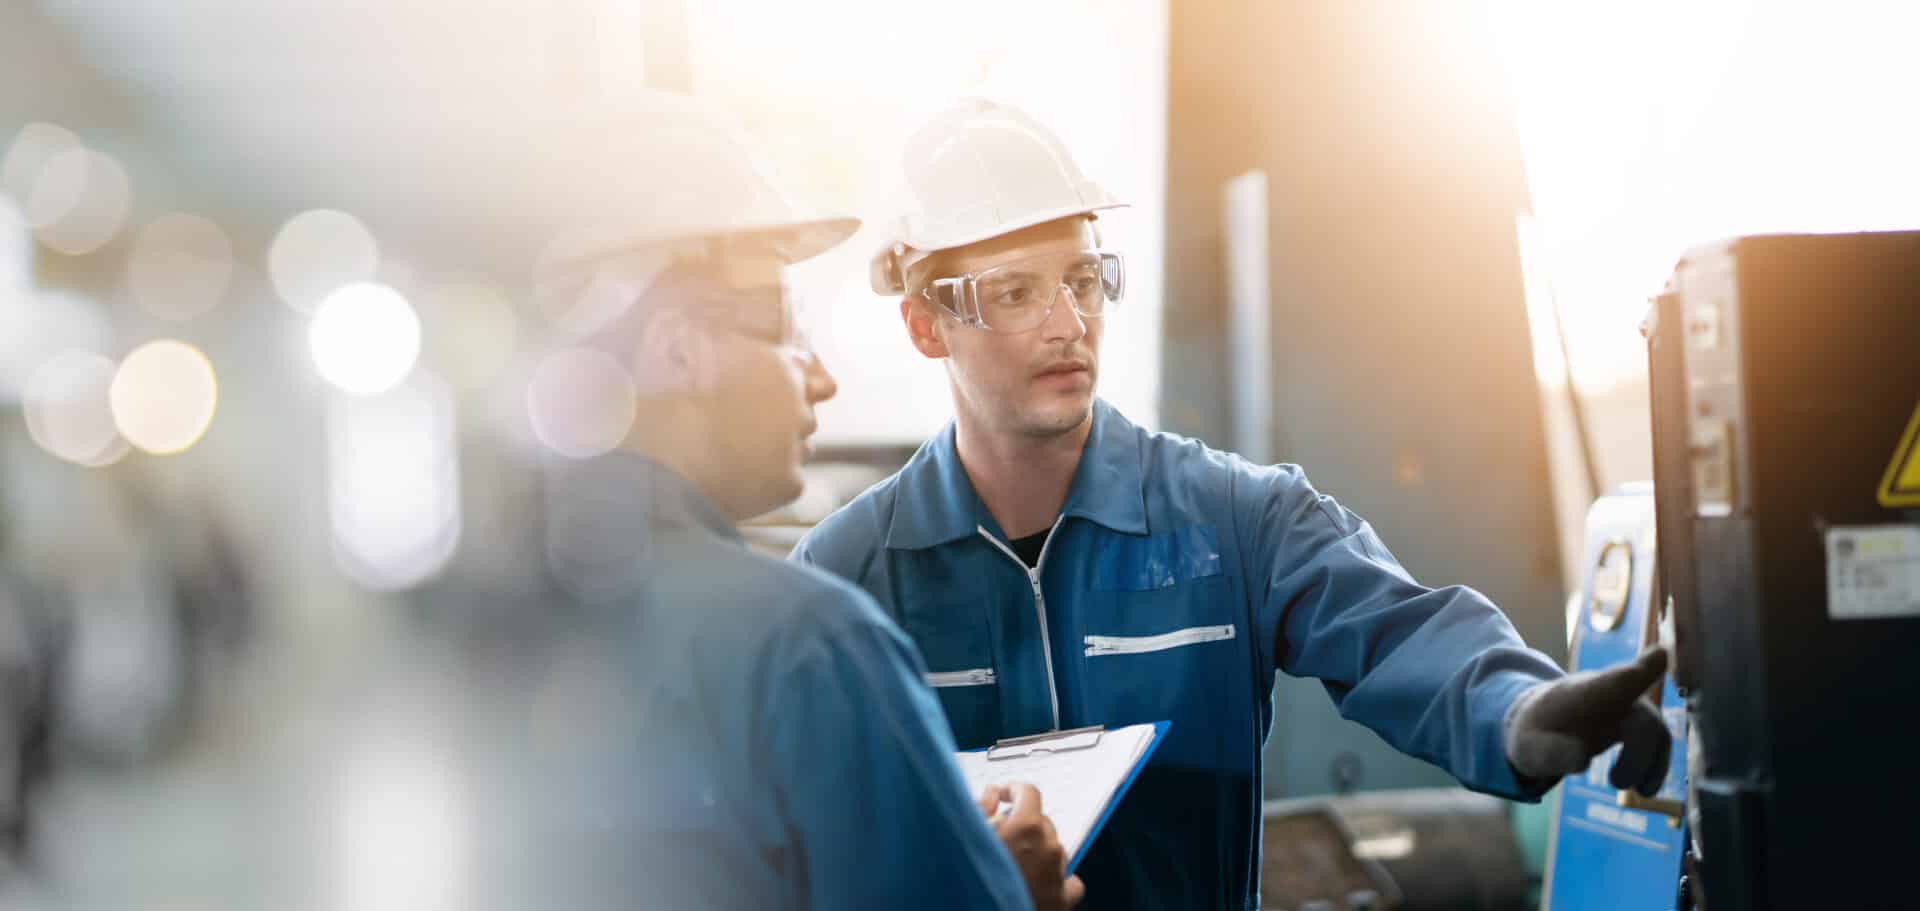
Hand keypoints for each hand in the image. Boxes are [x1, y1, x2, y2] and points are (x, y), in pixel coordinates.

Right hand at [978, 783, 1084, 910]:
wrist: (983, 910)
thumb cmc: (974, 880)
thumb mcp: (968, 835)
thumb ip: (981, 808)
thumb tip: (992, 795)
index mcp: (1026, 827)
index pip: (1029, 792)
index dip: (1013, 792)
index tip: (1005, 797)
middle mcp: (1048, 847)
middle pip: (1040, 822)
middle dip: (1021, 826)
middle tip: (999, 840)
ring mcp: (1059, 873)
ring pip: (1052, 849)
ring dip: (1035, 851)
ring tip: (1012, 868)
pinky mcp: (1063, 899)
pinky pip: (1067, 878)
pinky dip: (1054, 877)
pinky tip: (1035, 884)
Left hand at [1503, 647, 1672, 794]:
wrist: (1540, 725)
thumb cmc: (1534, 733)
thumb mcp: (1529, 747)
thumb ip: (1550, 752)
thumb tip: (1582, 760)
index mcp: (1583, 693)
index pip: (1616, 681)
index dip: (1641, 670)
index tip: (1662, 655)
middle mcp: (1612, 695)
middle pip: (1643, 717)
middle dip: (1638, 755)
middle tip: (1616, 783)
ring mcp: (1626, 707)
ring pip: (1655, 730)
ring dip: (1650, 764)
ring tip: (1636, 791)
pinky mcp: (1635, 724)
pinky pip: (1658, 742)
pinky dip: (1656, 766)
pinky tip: (1644, 790)